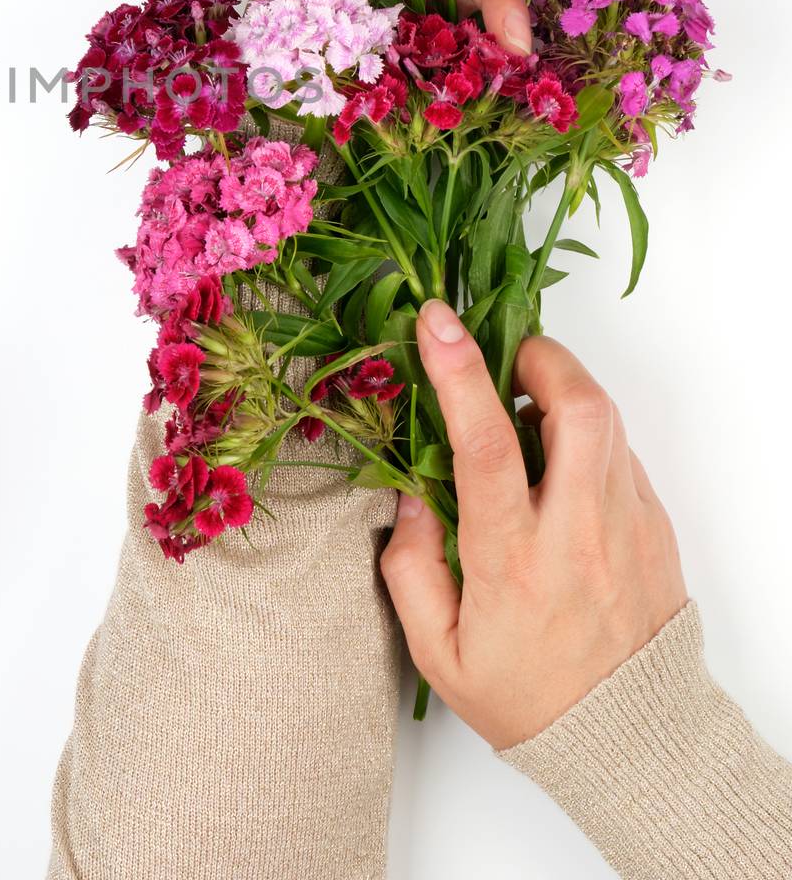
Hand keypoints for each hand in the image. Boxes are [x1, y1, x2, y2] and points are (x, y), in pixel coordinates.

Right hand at [380, 299, 687, 748]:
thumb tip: (409, 492)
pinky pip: (622, 453)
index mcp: (513, 560)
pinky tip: (557, 459)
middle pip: (578, 407)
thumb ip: (410, 565)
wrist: (631, 744)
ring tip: (524, 403)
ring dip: (563, 388)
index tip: (436, 320)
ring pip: (608, 421)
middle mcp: (578, 533)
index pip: (488, 443)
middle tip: (504, 352)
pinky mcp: (656, 528)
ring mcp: (627, 526)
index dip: (459, 372)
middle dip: (539, 355)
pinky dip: (587, 433)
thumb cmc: (525, 698)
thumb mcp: (437, 651)